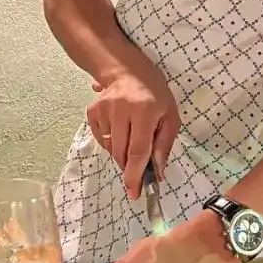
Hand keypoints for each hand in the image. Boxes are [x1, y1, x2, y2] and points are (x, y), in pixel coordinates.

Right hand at [86, 65, 179, 199]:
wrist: (127, 70)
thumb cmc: (155, 94)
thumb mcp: (170, 116)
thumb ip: (164, 145)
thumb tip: (157, 173)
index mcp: (145, 111)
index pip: (138, 150)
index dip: (135, 174)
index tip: (134, 193)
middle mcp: (122, 110)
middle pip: (121, 153)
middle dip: (129, 167)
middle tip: (137, 169)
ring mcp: (104, 110)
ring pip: (110, 148)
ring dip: (121, 153)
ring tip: (131, 138)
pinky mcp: (92, 111)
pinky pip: (101, 140)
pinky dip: (111, 142)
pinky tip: (120, 129)